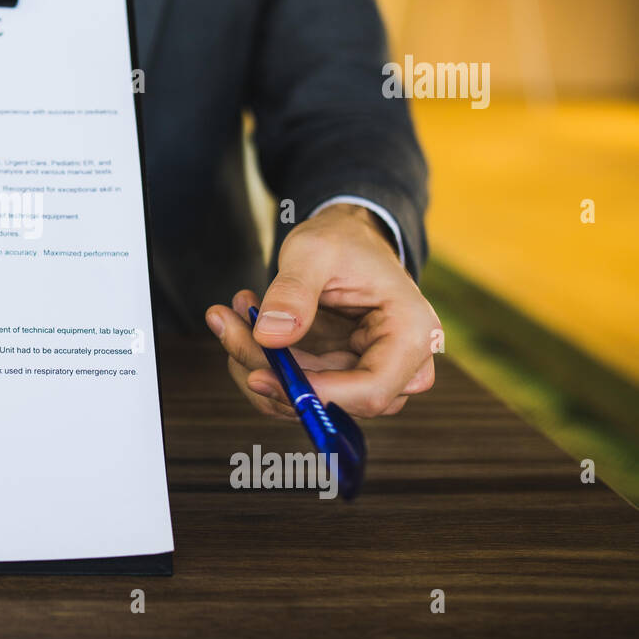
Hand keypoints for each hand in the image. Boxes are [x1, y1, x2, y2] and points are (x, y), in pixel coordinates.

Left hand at [205, 204, 441, 419]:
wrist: (347, 239)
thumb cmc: (343, 240)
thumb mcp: (314, 251)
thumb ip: (293, 290)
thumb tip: (270, 336)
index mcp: (412, 334)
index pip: (371, 390)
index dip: (315, 393)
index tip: (259, 374)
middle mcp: (399, 366)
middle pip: (332, 399)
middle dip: (270, 370)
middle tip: (226, 324)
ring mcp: (367, 375)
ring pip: (305, 399)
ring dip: (256, 365)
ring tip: (230, 316)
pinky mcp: (337, 377)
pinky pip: (295, 388)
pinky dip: (260, 362)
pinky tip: (242, 323)